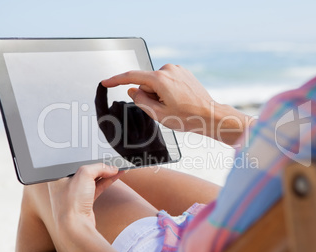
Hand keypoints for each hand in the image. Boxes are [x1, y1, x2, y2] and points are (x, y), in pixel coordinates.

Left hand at [47, 163, 121, 226]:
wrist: (76, 227)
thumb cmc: (72, 202)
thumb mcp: (84, 174)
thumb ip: (98, 167)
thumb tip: (110, 168)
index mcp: (58, 177)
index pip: (76, 162)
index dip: (89, 158)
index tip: (101, 156)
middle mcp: (65, 185)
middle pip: (86, 170)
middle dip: (101, 166)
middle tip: (112, 162)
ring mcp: (76, 195)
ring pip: (94, 179)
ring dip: (107, 173)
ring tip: (118, 167)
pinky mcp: (85, 202)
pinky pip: (98, 187)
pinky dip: (108, 181)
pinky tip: (117, 175)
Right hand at [102, 64, 252, 145]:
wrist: (210, 115)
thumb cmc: (187, 118)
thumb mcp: (158, 114)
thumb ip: (140, 100)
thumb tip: (132, 90)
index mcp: (160, 79)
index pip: (131, 77)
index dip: (116, 80)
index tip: (106, 82)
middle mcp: (168, 69)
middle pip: (146, 82)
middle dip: (149, 95)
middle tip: (163, 108)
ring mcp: (177, 69)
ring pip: (156, 82)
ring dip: (159, 93)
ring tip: (174, 105)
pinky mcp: (183, 72)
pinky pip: (166, 80)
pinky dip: (167, 89)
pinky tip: (178, 99)